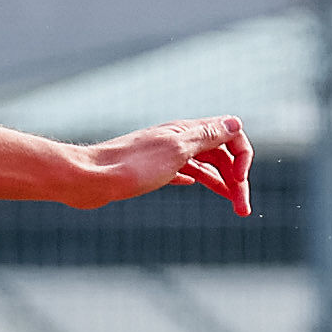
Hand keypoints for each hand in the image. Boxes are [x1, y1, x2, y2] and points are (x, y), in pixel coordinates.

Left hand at [79, 116, 252, 213]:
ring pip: (204, 166)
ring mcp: (165, 155)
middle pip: (220, 154)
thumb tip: (235, 123)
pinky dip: (197, 179)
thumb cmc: (130, 167)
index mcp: (186, 131)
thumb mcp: (175, 151)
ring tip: (234, 206)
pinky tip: (196, 185)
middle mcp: (178, 139)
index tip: (240, 181)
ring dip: (221, 184)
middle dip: (236, 178)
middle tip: (243, 209)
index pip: (230, 134)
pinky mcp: (152, 171)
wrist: (89, 178)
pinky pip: (183, 171)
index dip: (242, 156)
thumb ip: (205, 137)